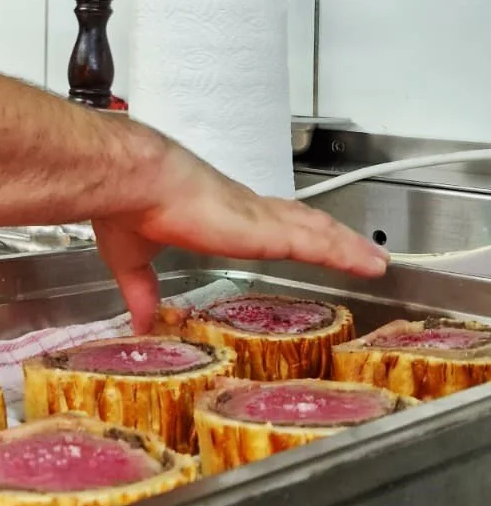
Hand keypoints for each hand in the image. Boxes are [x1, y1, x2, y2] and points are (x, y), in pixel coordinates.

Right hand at [91, 139, 387, 332]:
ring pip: (317, 232)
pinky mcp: (268, 230)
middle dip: (328, 235)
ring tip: (376, 259)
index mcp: (215, 214)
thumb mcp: (133, 259)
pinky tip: (370, 264)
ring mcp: (260, 219)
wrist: (134, 183)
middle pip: (300, 222)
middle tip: (355, 248)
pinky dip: (348, 254)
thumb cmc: (129, 208)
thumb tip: (138, 322)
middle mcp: (245, 210)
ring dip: (348, 245)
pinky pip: (320, 244)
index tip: (300, 237)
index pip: (262, 222)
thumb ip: (142, 290)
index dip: (285, 229)